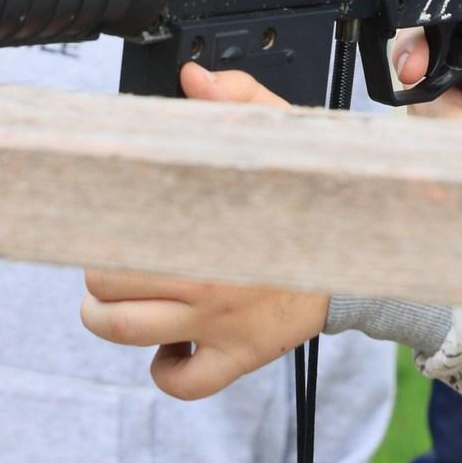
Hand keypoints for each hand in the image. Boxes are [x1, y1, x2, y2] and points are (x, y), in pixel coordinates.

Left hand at [77, 60, 329, 397]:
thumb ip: (234, 99)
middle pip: (107, 288)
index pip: (115, 232)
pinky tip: (169, 347)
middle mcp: (206, 280)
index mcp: (205, 224)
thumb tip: (193, 78)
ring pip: (127, 334)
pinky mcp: (240, 357)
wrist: (364, 249)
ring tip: (118, 302)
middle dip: (98, 273)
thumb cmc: (310, 194)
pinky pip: (184, 384)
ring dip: (108, 319)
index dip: (96, 225)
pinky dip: (165, 372)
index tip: (102, 217)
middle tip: (112, 260)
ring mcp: (221, 324)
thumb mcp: (279, 133)